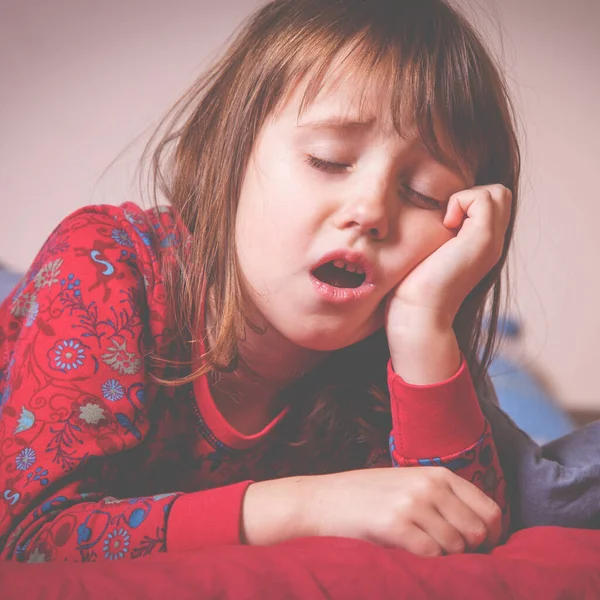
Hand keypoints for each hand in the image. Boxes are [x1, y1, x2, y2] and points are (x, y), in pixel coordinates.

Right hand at [242, 467, 502, 555]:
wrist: (322, 500)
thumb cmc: (366, 496)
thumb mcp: (408, 484)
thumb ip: (442, 498)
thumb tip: (482, 532)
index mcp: (438, 473)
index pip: (490, 510)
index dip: (493, 537)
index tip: (481, 550)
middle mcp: (430, 485)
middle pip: (478, 532)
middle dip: (469, 551)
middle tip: (448, 555)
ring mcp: (414, 503)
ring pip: (456, 546)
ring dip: (444, 557)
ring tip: (419, 549)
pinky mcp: (396, 524)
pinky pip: (432, 555)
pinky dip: (426, 562)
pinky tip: (407, 552)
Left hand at [387, 184, 512, 334]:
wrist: (418, 313)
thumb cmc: (413, 287)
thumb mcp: (432, 252)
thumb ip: (442, 233)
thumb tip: (433, 214)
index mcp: (483, 245)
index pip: (493, 202)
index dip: (468, 201)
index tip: (444, 222)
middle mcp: (494, 243)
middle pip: (500, 194)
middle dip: (472, 195)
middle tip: (447, 219)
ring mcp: (491, 242)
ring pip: (496, 193)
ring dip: (467, 198)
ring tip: (447, 223)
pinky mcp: (482, 240)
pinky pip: (483, 198)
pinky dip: (461, 201)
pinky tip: (446, 225)